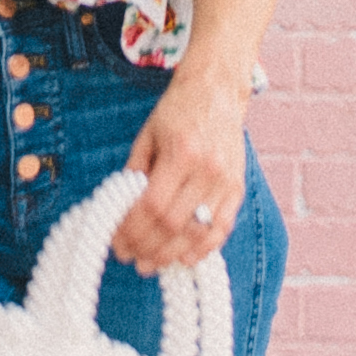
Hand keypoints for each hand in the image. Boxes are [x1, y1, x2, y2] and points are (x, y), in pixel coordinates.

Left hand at [113, 60, 249, 275]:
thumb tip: (121, 211)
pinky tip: (183, 258)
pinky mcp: (238, 188)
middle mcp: (207, 169)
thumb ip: (135, 171)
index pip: (152, 205)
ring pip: (198, 232)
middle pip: (173, 223)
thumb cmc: (177, 111)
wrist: (217, 90)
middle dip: (147, 247)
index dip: (132, 229)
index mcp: (181, 152)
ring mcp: (226, 180)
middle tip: (130, 258)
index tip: (118, 242)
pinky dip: (203, 248)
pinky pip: (222, 227)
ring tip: (150, 265)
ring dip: (171, 254)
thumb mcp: (148, 135)